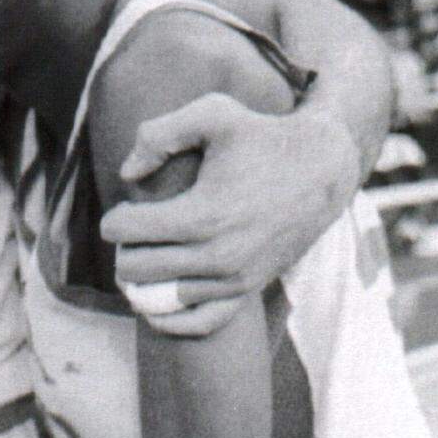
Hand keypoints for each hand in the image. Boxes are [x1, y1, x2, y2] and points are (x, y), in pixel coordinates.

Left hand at [101, 94, 358, 334]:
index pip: (127, 232)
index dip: (115, 219)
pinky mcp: (247, 290)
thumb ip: (158, 134)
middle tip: (135, 232)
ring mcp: (233, 279)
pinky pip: (199, 323)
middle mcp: (217, 255)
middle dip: (124, 249)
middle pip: (135, 269)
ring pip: (158, 298)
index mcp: (202, 215)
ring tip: (144, 257)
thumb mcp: (212, 114)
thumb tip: (126, 174)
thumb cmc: (262, 136)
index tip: (126, 206)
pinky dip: (169, 318)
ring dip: (141, 281)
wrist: (322, 169)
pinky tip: (153, 304)